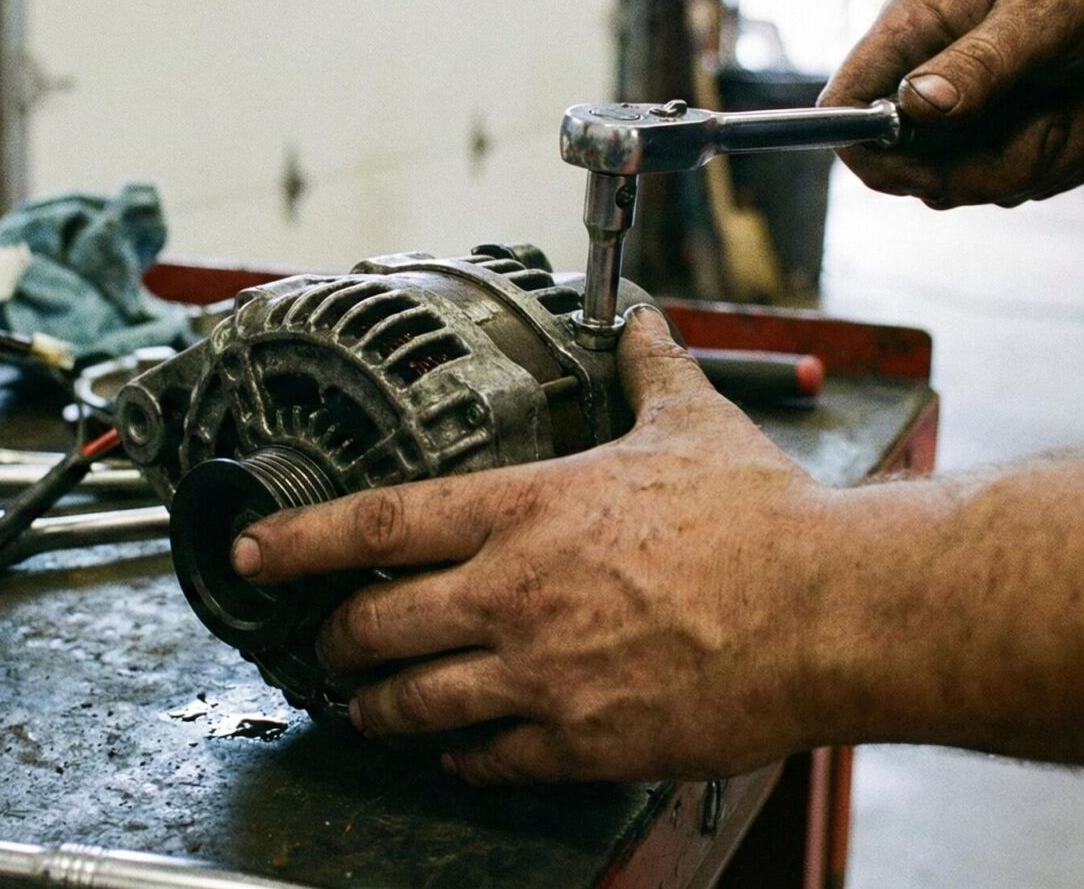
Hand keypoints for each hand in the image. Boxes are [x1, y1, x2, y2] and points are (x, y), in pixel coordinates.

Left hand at [228, 309, 837, 784]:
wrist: (832, 611)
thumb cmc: (765, 522)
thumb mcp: (692, 425)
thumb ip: (648, 371)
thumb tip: (641, 323)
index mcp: (526, 511)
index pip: (376, 523)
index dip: (298, 541)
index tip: (252, 552)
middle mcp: (514, 593)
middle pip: (372, 625)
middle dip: (332, 639)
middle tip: (324, 643)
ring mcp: (541, 674)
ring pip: (412, 705)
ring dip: (377, 709)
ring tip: (367, 707)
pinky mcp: (581, 740)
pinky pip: (486, 760)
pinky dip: (461, 758)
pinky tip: (462, 752)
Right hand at [824, 0, 1083, 207]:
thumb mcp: (1046, 12)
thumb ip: (980, 62)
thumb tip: (914, 106)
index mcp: (912, 30)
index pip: (845, 108)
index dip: (876, 154)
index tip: (941, 167)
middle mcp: (925, 70)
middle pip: (914, 168)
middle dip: (995, 165)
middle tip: (1057, 125)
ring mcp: (964, 105)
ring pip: (970, 182)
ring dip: (1043, 160)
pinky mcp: (1002, 129)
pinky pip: (1012, 182)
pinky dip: (1064, 163)